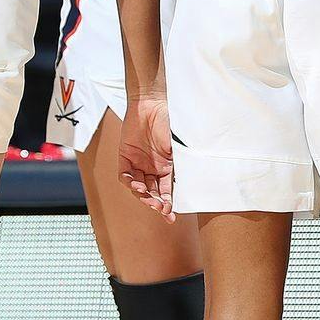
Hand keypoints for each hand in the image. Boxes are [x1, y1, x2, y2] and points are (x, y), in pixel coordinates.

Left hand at [120, 95, 175, 220]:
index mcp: (167, 167)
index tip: (171, 216)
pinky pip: (125, 175)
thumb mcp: (179, 146)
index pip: (167, 191)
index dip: (168, 205)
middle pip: (152, 193)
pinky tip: (138, 185)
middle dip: (156, 204)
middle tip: (160, 209)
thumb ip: (182, 164)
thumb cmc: (168, 121)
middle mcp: (152, 168)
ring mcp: (138, 163)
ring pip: (139, 187)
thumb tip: (193, 184)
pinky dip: (130, 183)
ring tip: (148, 198)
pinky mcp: (125, 156)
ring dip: (143, 195)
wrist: (150, 103)